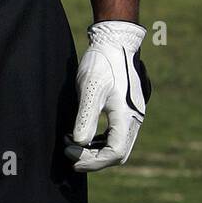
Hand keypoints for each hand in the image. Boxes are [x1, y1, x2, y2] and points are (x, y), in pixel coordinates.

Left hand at [67, 21, 151, 171]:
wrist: (114, 43)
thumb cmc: (101, 63)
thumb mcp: (90, 88)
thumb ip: (86, 117)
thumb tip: (79, 143)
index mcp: (127, 117)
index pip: (115, 152)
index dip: (93, 160)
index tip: (70, 155)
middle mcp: (133, 120)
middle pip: (117, 153)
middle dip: (92, 158)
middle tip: (68, 153)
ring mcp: (130, 116)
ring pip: (115, 145)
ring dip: (94, 150)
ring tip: (70, 143)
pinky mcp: (124, 111)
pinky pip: (113, 135)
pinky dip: (97, 140)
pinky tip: (79, 135)